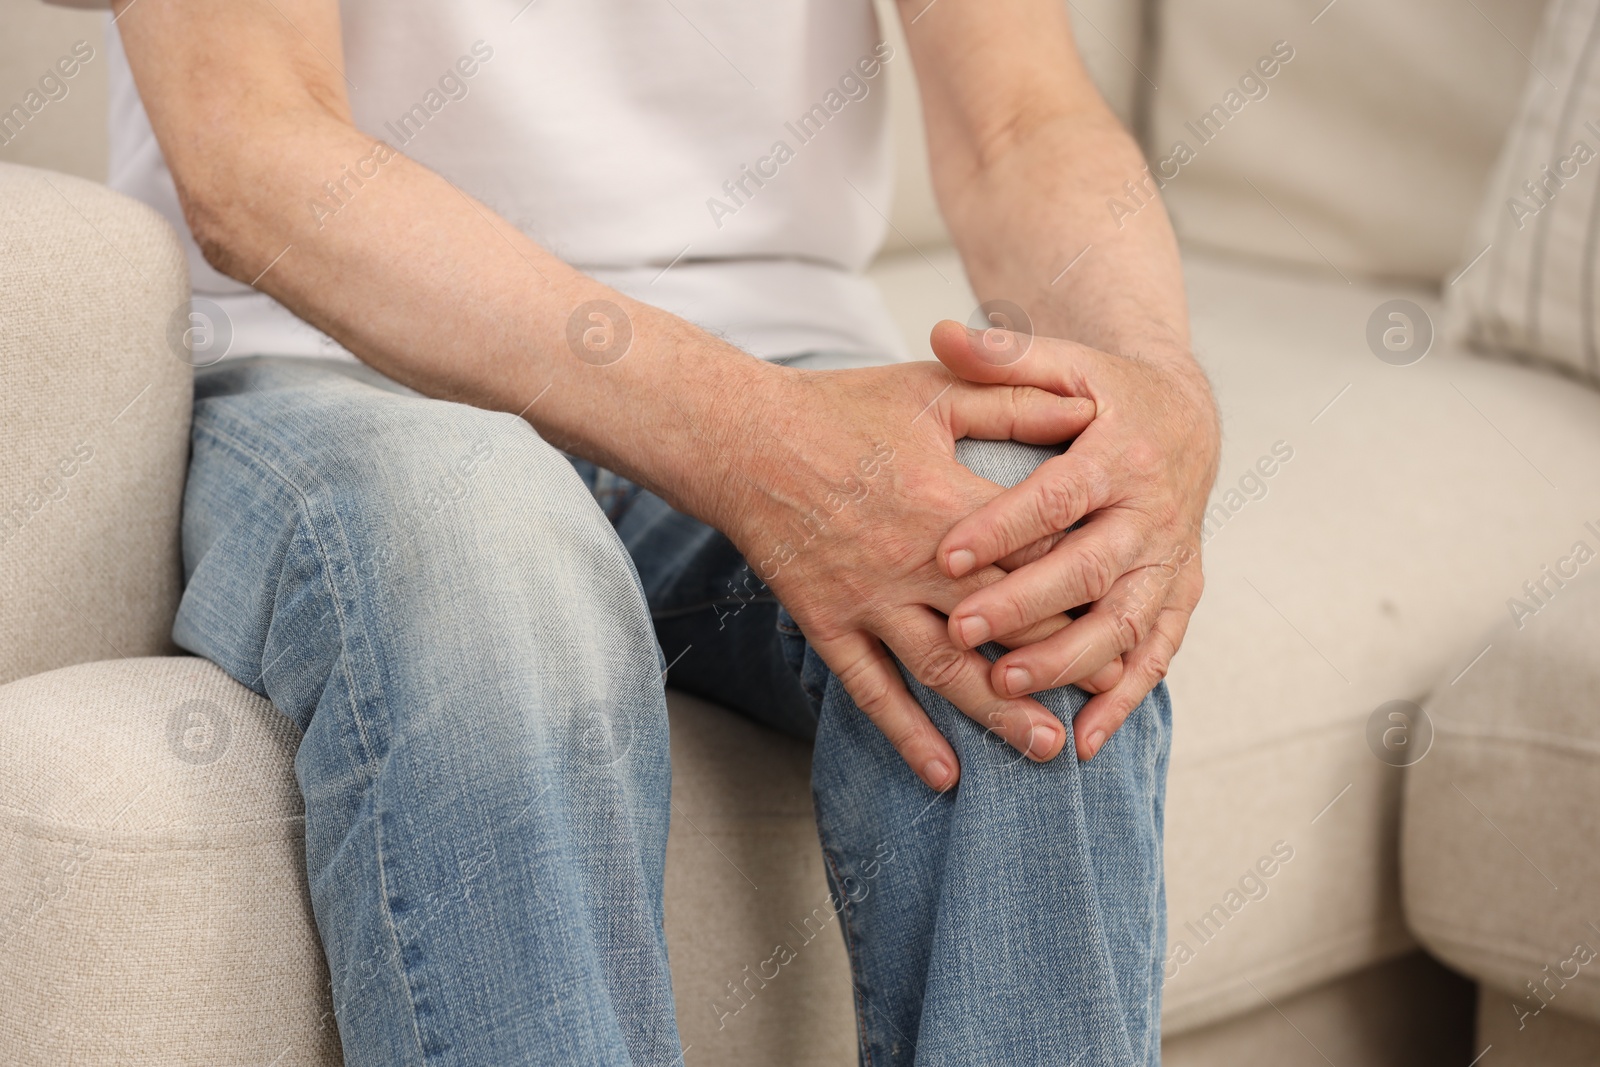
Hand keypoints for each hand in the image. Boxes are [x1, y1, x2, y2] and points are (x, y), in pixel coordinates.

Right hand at [710, 359, 1107, 790]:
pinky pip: (872, 691)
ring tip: (1045, 749)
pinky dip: (908, 735)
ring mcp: (869, 602)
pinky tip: (944, 774)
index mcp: (949, 505)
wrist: (741, 440)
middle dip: (1061, 665)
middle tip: (1108, 697)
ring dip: (997, 714)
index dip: (1086, 588)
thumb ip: (1014, 399)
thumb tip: (1087, 409)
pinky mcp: (829, 625)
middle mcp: (914, 565)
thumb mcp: (935, 391)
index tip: (1126, 614)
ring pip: (945, 672)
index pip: (1036, 558)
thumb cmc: (842, 407)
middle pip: (1003, 627)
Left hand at [929, 320, 1219, 761]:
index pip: (1057, 495)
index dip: (1004, 526)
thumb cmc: (1103, 392)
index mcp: (1120, 452)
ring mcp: (1170, 559)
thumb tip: (938, 333)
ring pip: (1125, 621)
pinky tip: (1085, 739)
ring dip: (1071, 660)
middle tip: (962, 631)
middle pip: (1089, 567)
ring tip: (1009, 685)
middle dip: (1027, 604)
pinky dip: (1126, 698)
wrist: (1186, 418)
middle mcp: (1152, 511)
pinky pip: (1158, 652)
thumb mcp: (1062, 361)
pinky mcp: (1179, 592)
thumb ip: (1002, 354)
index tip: (946, 554)